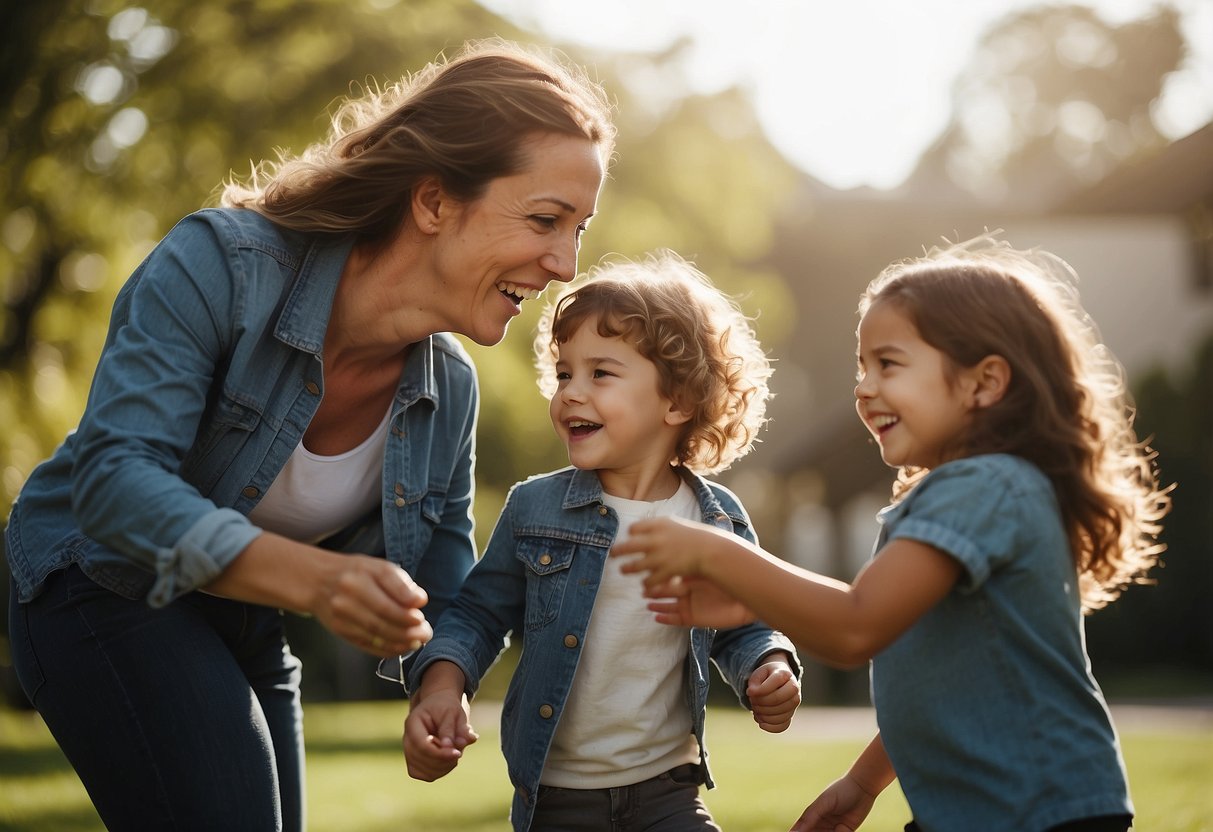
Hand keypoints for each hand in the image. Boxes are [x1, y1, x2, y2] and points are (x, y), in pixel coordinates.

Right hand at [312, 555, 432, 656]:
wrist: (318, 581)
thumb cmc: (356, 573)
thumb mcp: (379, 567)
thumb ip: (401, 583)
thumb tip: (420, 601)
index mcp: (363, 571)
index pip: (391, 589)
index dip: (409, 604)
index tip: (421, 612)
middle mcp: (350, 592)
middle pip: (384, 615)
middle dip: (409, 627)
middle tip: (426, 632)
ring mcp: (342, 613)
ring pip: (376, 632)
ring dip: (402, 640)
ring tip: (418, 640)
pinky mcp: (339, 629)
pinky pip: (367, 643)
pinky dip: (388, 648)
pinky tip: (402, 646)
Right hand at [403, 686, 478, 780]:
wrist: (439, 706)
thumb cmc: (447, 708)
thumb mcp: (453, 712)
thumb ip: (455, 729)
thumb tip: (456, 748)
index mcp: (412, 723)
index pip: (421, 745)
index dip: (440, 753)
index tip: (458, 753)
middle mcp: (407, 739)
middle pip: (422, 760)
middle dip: (444, 760)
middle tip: (459, 749)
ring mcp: (409, 752)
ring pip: (425, 772)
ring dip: (444, 766)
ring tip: (455, 752)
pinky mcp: (416, 762)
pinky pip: (426, 775)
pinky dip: (440, 771)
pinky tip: (449, 759)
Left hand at [613, 516, 734, 590]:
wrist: (711, 551)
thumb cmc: (695, 537)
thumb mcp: (676, 524)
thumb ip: (658, 526)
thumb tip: (641, 528)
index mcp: (659, 525)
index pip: (634, 528)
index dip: (631, 533)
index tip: (630, 537)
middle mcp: (656, 540)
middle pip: (628, 546)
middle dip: (617, 551)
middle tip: (612, 554)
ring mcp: (659, 557)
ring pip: (634, 566)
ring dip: (627, 569)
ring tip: (623, 570)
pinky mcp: (665, 571)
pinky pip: (648, 581)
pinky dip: (646, 583)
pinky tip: (644, 584)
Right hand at [646, 576, 756, 628]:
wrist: (744, 601)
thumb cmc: (729, 582)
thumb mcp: (709, 572)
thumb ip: (694, 567)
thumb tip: (679, 553)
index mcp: (692, 579)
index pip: (672, 577)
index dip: (660, 577)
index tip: (648, 573)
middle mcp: (689, 592)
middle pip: (667, 592)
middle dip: (655, 590)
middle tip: (642, 590)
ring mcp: (690, 606)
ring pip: (669, 606)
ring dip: (658, 605)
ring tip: (647, 604)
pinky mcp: (694, 619)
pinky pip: (676, 620)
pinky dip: (666, 619)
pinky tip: (656, 617)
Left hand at [747, 657, 799, 732]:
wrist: (778, 681)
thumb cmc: (766, 677)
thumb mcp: (758, 673)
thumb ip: (753, 682)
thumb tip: (752, 693)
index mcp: (785, 674)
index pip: (775, 682)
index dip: (759, 690)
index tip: (749, 692)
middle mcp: (794, 688)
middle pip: (777, 699)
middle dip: (760, 702)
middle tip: (752, 701)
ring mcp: (794, 704)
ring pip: (780, 714)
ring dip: (763, 715)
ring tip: (755, 710)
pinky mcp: (790, 715)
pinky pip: (783, 726)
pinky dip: (770, 727)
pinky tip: (761, 723)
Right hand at [789, 775, 877, 831]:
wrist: (863, 787)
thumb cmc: (841, 791)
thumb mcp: (824, 802)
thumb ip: (810, 817)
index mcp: (812, 816)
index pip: (800, 831)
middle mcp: (821, 824)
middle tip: (827, 831)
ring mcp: (833, 829)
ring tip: (837, 826)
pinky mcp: (846, 831)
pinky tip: (843, 826)